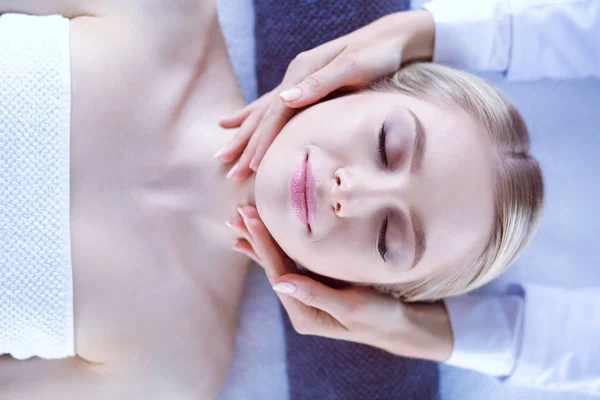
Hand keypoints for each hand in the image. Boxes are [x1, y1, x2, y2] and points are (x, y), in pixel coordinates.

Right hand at [215, 10, 434, 180]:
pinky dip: (254, 116)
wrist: (392, 37)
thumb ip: (319, 84)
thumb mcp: (352, 66)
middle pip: (263, 115)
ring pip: (263, 112)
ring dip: (243, 135)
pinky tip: (239, 121)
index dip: (262, 140)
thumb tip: (285, 100)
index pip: (275, 113)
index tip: (251, 166)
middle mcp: (294, 76)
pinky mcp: (306, 85)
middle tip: (227, 170)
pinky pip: (272, 105)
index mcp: (302, 72)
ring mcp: (298, 80)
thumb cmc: (378, 54)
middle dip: (245, 144)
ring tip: (223, 154)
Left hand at [227, 205, 452, 361]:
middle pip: (272, 267)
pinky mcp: (320, 284)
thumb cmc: (383, 317)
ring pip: (280, 263)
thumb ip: (316, 294)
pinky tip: (266, 238)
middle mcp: (302, 305)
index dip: (263, 244)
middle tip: (237, 214)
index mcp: (305, 314)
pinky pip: (294, 262)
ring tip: (242, 222)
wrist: (405, 326)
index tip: (250, 218)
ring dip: (262, 242)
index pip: (277, 273)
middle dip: (255, 240)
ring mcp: (310, 294)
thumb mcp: (352, 307)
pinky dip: (279, 247)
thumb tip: (280, 283)